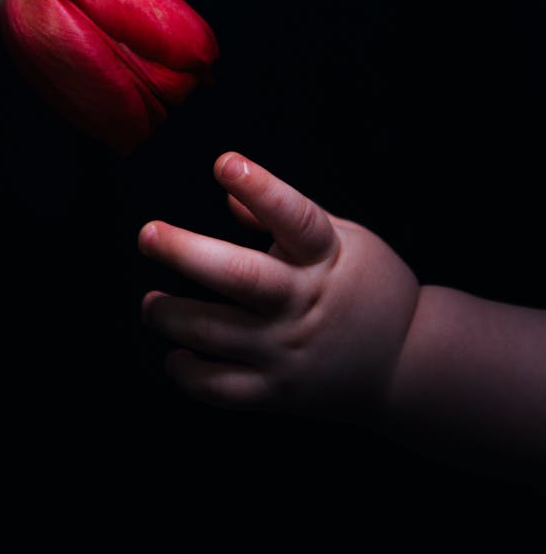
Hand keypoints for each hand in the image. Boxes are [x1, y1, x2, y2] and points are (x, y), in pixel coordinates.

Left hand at [138, 152, 419, 415]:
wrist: (405, 363)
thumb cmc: (365, 286)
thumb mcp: (343, 238)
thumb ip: (284, 217)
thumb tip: (230, 195)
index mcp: (325, 256)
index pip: (294, 216)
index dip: (260, 189)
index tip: (225, 162)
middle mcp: (304, 301)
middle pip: (240, 277)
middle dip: (186, 253)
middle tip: (148, 234)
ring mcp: (289, 350)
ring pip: (216, 334)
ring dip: (171, 317)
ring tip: (151, 305)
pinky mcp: (278, 392)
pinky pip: (220, 388)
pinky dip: (188, 374)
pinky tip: (176, 356)